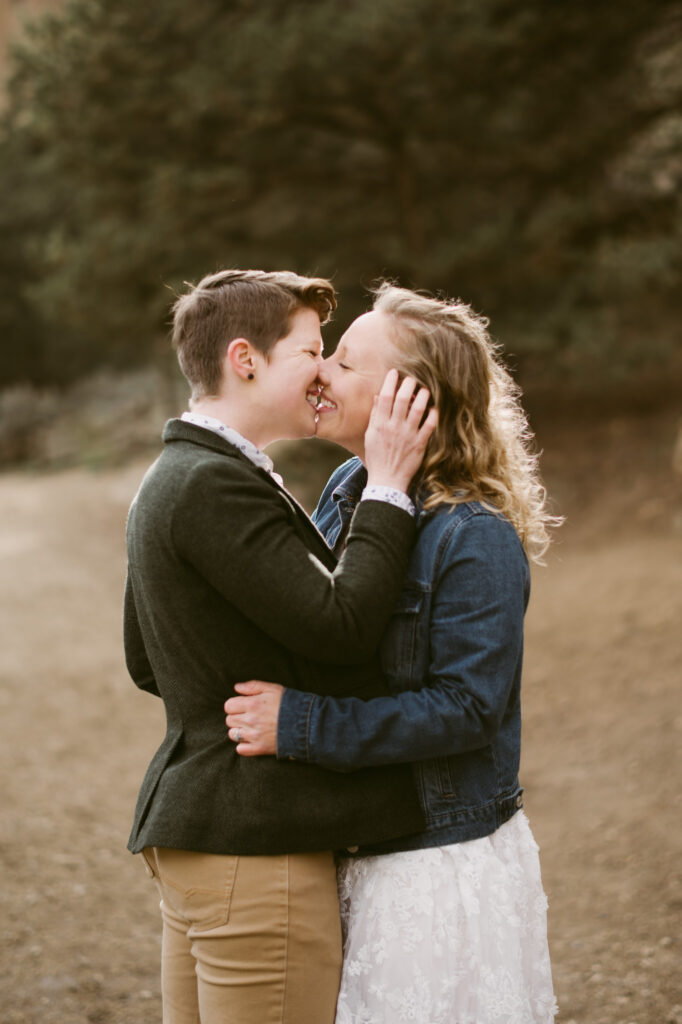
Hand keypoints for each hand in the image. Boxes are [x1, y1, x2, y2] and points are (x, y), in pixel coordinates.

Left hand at [224, 680, 283, 755]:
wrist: (306, 723)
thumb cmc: (289, 703)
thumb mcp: (273, 688)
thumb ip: (253, 686)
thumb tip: (237, 687)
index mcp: (252, 704)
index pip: (228, 706)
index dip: (234, 705)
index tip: (242, 706)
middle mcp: (250, 720)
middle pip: (229, 720)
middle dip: (236, 717)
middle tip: (248, 716)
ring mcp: (254, 735)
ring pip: (233, 734)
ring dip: (239, 730)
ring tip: (250, 727)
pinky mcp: (259, 748)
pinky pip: (240, 749)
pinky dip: (243, 745)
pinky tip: (252, 739)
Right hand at [364, 369, 437, 492]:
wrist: (386, 480)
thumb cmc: (377, 457)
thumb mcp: (370, 435)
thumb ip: (375, 415)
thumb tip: (379, 396)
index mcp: (380, 424)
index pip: (385, 397)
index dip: (391, 382)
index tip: (395, 372)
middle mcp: (394, 427)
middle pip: (402, 399)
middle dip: (408, 384)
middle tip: (413, 378)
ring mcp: (408, 435)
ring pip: (418, 409)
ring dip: (423, 396)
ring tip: (425, 389)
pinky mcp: (420, 444)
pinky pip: (429, 425)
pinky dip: (433, 414)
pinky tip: (434, 408)